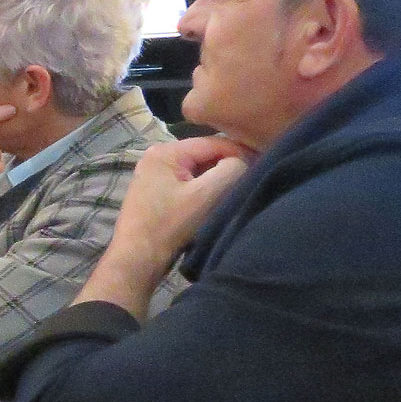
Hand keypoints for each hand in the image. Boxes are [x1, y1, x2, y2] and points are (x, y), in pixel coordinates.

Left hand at [106, 136, 254, 271]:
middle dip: (228, 166)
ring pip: (198, 169)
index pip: (214, 142)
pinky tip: (217, 200)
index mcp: (165, 151)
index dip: (241, 152)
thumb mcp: (206, 195)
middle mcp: (157, 157)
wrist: (137, 259)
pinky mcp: (156, 192)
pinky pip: (188, 182)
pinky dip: (204, 189)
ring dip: (217, 179)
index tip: (263, 165)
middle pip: (205, 154)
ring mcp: (154, 175)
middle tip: (252, 179)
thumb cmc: (170, 226)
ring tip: (237, 190)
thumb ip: (230, 169)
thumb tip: (243, 160)